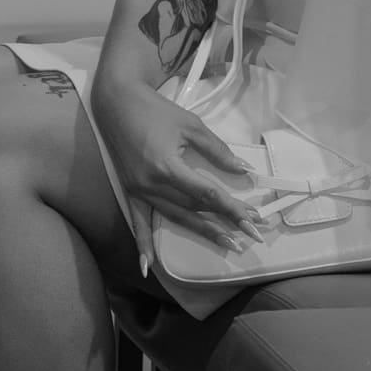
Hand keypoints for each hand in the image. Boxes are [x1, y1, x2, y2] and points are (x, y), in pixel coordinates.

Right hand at [90, 82, 261, 254]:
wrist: (116, 102)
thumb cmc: (155, 110)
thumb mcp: (191, 125)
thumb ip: (217, 150)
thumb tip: (243, 170)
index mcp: (166, 166)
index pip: (206, 194)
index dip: (232, 209)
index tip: (254, 221)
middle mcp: (151, 184)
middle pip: (194, 208)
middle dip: (225, 220)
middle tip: (252, 233)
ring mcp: (138, 190)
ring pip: (175, 217)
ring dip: (202, 231)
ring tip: (228, 243)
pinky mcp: (130, 191)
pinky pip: (138, 222)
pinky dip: (142, 246)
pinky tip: (149, 268)